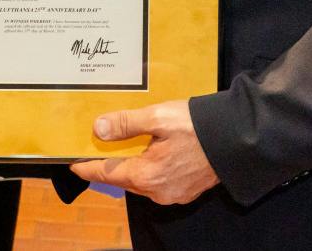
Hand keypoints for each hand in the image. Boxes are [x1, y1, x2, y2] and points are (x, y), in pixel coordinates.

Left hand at [69, 99, 218, 205]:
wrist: (238, 139)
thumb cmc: (198, 126)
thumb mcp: (158, 117)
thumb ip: (127, 124)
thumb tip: (98, 129)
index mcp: (147, 175)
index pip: (107, 174)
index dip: (87, 168)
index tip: (72, 164)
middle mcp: (157, 191)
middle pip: (123, 180)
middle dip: (108, 167)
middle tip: (96, 151)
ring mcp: (173, 194)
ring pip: (141, 183)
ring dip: (130, 168)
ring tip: (121, 151)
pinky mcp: (186, 191)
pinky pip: (158, 183)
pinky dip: (148, 170)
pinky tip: (149, 155)